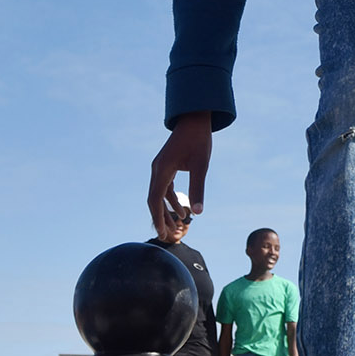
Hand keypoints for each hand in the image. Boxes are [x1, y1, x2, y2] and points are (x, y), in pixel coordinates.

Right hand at [149, 111, 211, 234]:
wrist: (194, 119)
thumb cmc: (198, 140)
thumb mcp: (200, 166)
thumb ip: (198, 189)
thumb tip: (198, 213)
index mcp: (162, 170)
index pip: (155, 200)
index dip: (158, 218)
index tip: (162, 234)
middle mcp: (157, 169)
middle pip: (153, 199)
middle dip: (160, 219)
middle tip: (168, 237)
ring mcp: (160, 167)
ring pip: (158, 194)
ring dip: (166, 211)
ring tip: (176, 228)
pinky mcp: (166, 165)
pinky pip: (164, 187)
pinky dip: (170, 199)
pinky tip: (181, 210)